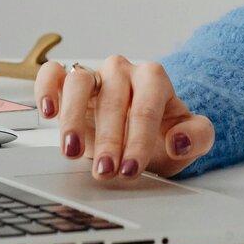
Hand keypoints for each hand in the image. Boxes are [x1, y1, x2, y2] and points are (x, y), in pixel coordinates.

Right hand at [34, 56, 214, 179]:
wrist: (137, 134)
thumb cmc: (161, 136)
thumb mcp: (189, 142)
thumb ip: (197, 137)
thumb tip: (178, 139)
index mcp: (153, 79)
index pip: (145, 106)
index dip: (138, 139)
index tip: (131, 168)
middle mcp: (121, 72)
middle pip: (112, 100)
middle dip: (108, 140)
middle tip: (105, 172)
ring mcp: (93, 74)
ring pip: (79, 82)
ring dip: (73, 118)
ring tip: (71, 151)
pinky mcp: (66, 80)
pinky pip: (51, 73)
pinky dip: (46, 88)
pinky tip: (48, 111)